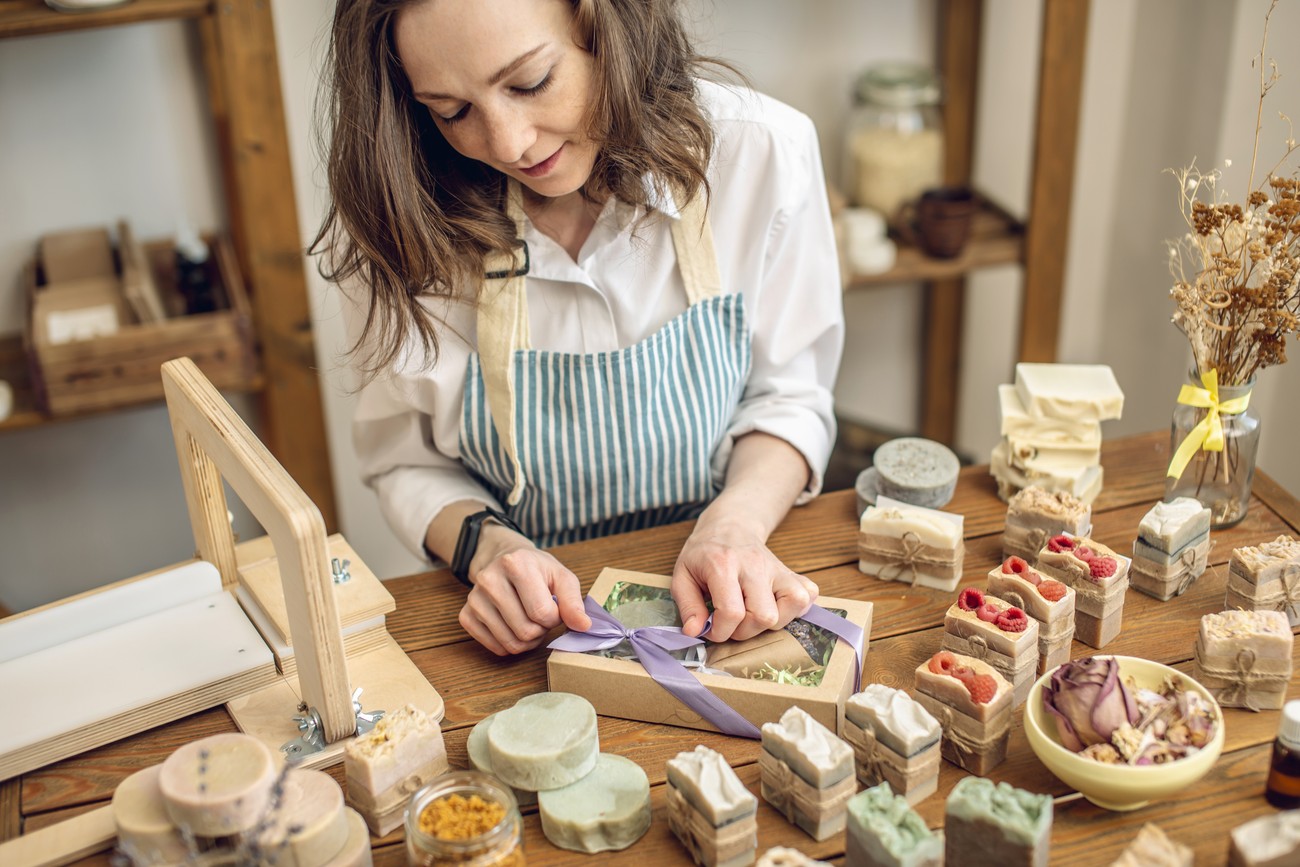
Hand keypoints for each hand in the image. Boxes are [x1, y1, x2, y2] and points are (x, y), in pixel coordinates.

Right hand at [458, 524, 590, 654]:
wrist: (504, 559)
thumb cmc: (536, 570)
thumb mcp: (560, 576)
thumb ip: (574, 601)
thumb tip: (583, 626)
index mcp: (516, 564)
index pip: (542, 612)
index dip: (554, 618)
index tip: (553, 608)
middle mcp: (489, 579)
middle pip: (525, 630)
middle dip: (541, 630)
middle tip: (541, 617)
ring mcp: (474, 598)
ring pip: (510, 643)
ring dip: (527, 641)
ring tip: (530, 622)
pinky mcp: (466, 614)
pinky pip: (494, 647)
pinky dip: (509, 645)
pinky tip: (513, 627)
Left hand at [671, 515, 817, 642]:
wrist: (730, 526)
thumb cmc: (704, 554)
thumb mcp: (682, 575)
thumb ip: (688, 606)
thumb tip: (695, 631)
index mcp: (723, 564)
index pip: (732, 612)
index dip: (721, 632)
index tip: (713, 629)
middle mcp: (754, 565)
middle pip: (764, 615)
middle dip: (746, 631)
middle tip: (733, 623)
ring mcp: (777, 567)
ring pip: (793, 605)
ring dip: (773, 621)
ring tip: (754, 615)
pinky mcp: (791, 571)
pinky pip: (808, 594)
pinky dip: (796, 608)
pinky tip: (775, 605)